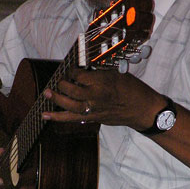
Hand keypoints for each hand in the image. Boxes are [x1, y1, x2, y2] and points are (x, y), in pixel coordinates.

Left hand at [42, 68, 165, 130]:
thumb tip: (85, 72)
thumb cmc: (134, 89)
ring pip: (69, 104)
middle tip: (59, 80)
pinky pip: (72, 118)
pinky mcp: (94, 118)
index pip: (79, 75)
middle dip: (63, 84)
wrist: (143, 109)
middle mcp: (96, 96)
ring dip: (56, 99)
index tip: (72, 69)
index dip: (73, 71)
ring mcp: (94, 109)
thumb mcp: (117, 74)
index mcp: (102, 81)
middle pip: (71, 89)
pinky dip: (58, 117)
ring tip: (46, 93)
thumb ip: (99, 74)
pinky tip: (46, 116)